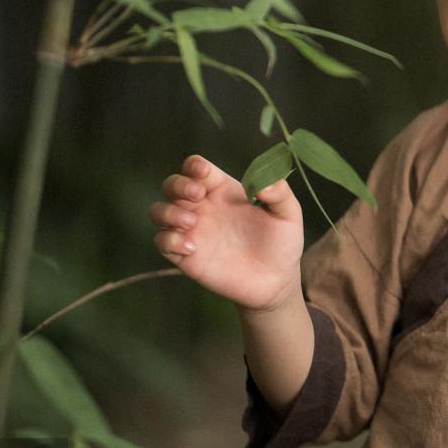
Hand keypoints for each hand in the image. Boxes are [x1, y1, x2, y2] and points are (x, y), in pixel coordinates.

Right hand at [149, 154, 303, 311]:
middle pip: (172, 184)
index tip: (203, 172)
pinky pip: (162, 242)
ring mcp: (193, 231)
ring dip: (168, 212)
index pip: (198, 168)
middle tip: (197, 196)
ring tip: (191, 223)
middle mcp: (204, 207)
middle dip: (178, 185)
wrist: (275, 281)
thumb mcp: (288, 214)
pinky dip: (169, 240)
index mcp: (225, 190)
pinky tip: (192, 248)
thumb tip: (262, 183)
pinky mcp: (185, 255)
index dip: (195, 166)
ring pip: (159, 211)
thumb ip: (279, 193)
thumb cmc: (282, 243)